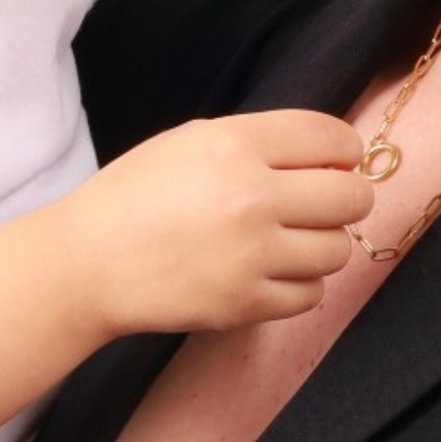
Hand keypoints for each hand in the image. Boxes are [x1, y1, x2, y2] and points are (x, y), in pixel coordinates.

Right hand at [66, 112, 373, 333]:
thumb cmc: (137, 193)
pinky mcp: (246, 304)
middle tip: (323, 203)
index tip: (336, 161)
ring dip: (322, 243)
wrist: (89, 262)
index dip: (344, 149)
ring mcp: (253, 255)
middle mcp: (253, 196)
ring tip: (290, 240)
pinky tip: (271, 271)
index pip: (332, 138)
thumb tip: (330, 155)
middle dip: (346, 197)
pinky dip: (300, 284)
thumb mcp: (193, 140)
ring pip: (338, 249)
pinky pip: (311, 294)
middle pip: (351, 197)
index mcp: (238, 144)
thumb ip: (262, 141)